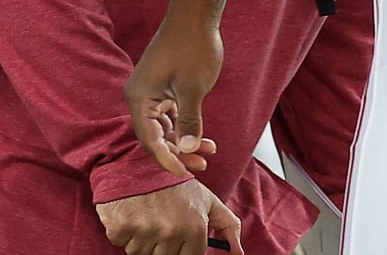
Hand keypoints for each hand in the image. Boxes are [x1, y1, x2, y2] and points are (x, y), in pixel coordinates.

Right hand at [95, 178, 241, 254]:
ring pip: (142, 254)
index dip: (184, 250)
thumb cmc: (174, 186)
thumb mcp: (207, 200)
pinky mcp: (122, 229)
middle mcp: (172, 231)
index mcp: (195, 226)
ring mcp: (147, 231)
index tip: (178, 238)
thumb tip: (238, 253)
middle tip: (161, 222)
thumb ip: (227, 225)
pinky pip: (124, 246)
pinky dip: (126, 235)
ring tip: (148, 217)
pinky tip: (133, 216)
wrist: (137, 167)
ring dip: (143, 241)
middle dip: (163, 245)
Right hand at [125, 8, 223, 175]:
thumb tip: (185, 150)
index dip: (166, 159)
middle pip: (155, 135)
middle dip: (177, 152)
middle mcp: (140, 97)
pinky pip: (171, 114)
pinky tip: (204, 137)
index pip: (149, 139)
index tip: (184, 173)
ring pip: (165, 126)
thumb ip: (189, 121)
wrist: (196, 13)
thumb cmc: (193, 46)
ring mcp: (152, 91)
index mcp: (139, 98)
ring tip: (208, 154)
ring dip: (184, 140)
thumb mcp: (193, 88)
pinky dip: (186, 125)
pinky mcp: (164, 86)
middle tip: (201, 166)